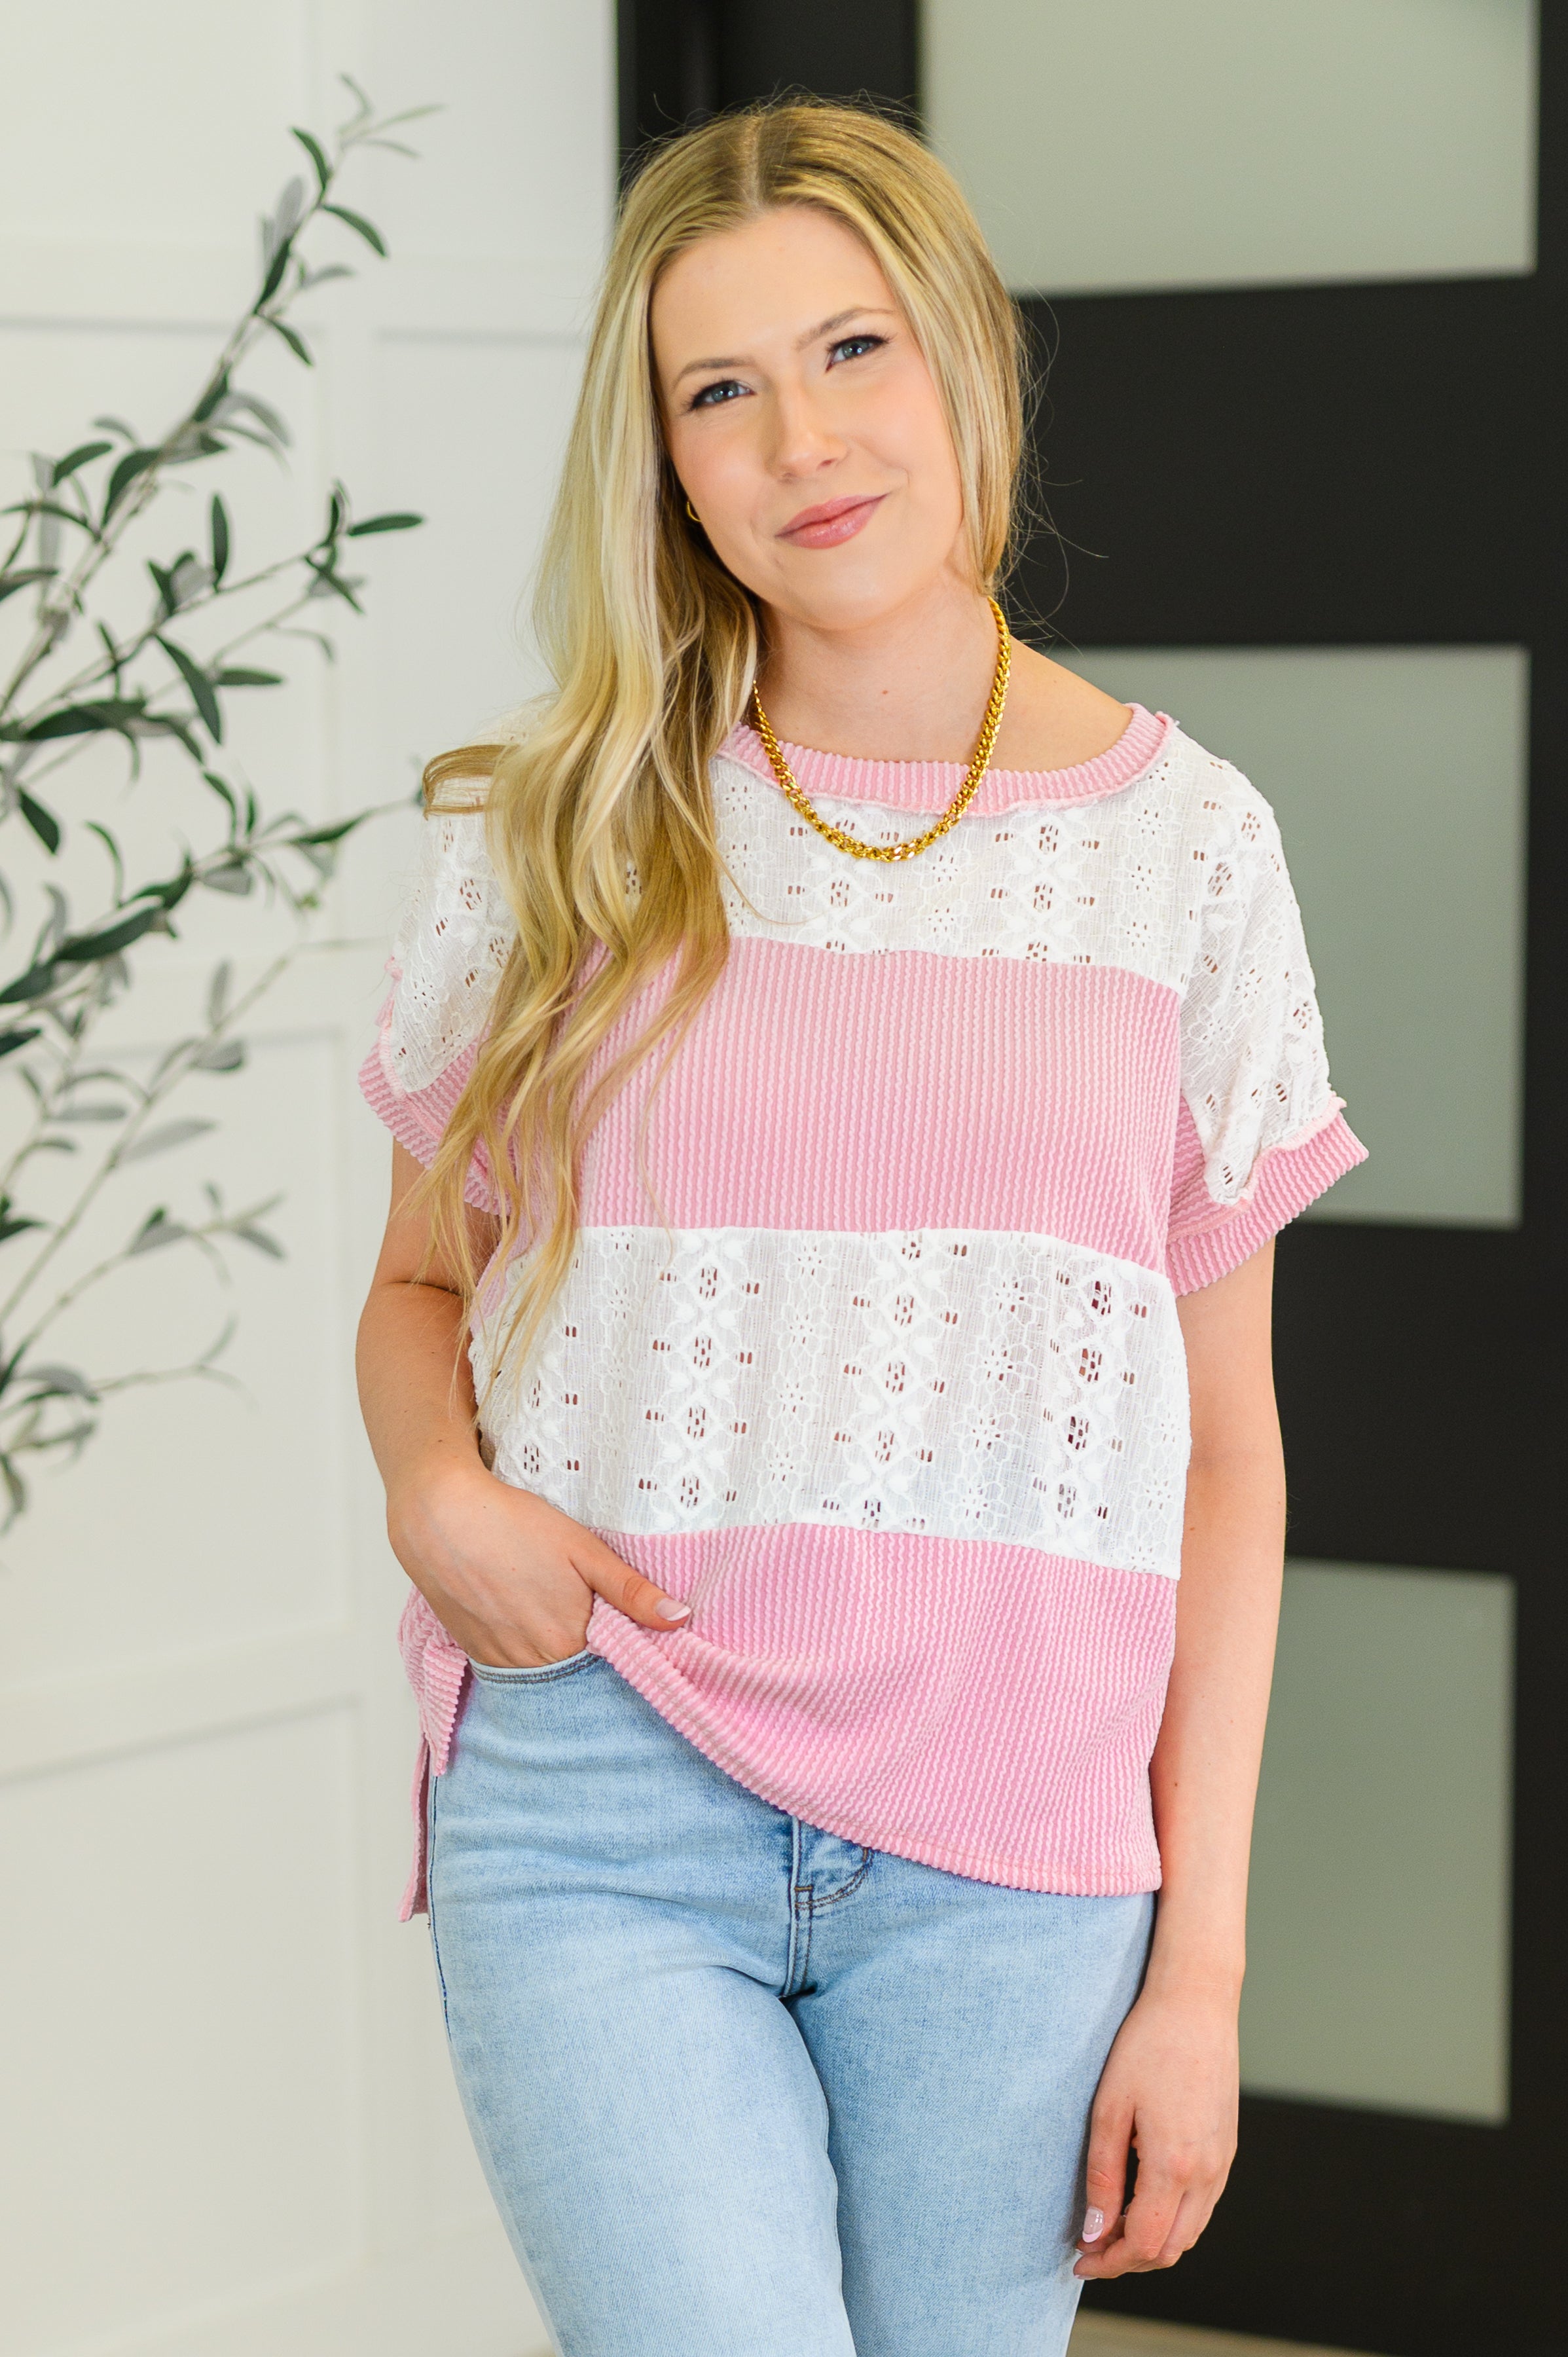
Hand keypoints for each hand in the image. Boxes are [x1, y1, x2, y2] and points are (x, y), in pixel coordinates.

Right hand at [388, 1452, 690, 1667]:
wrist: (438, 1516)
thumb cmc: (512, 1524)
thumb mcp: (583, 1550)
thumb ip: (631, 1591)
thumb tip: (680, 1620)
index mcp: (566, 1641)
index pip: (610, 1669)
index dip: (624, 1653)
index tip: (636, 1640)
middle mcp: (531, 1661)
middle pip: (574, 1675)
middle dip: (591, 1659)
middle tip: (596, 1624)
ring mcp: (498, 1659)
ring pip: (541, 1673)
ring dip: (557, 1657)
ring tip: (560, 1618)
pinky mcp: (473, 1650)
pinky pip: (510, 1665)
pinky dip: (526, 1653)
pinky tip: (529, 1621)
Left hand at [1073, 1983, 1238, 2278]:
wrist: (1196, 2003)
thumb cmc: (1147, 2046)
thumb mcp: (1110, 2109)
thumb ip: (1102, 2176)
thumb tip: (1093, 2232)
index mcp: (1175, 2167)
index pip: (1143, 2244)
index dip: (1109, 2261)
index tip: (1079, 2258)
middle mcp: (1207, 2174)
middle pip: (1170, 2249)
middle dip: (1128, 2259)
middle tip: (1090, 2246)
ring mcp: (1222, 2163)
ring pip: (1190, 2232)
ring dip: (1152, 2241)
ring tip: (1111, 2225)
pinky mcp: (1227, 2149)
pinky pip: (1203, 2205)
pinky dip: (1174, 2219)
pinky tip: (1144, 2200)